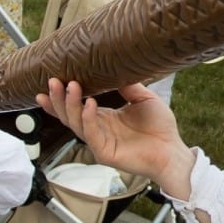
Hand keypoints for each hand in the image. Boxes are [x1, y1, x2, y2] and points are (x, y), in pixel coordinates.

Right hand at [36, 79, 195, 197]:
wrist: (172, 150)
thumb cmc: (160, 128)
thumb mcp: (144, 99)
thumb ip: (129, 86)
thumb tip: (115, 69)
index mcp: (104, 118)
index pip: (76, 107)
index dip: (61, 97)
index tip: (51, 81)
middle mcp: (98, 130)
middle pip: (69, 115)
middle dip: (59, 99)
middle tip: (54, 81)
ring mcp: (100, 142)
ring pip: (76, 124)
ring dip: (71, 105)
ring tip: (71, 87)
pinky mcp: (105, 153)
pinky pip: (92, 135)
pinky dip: (88, 119)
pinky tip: (89, 104)